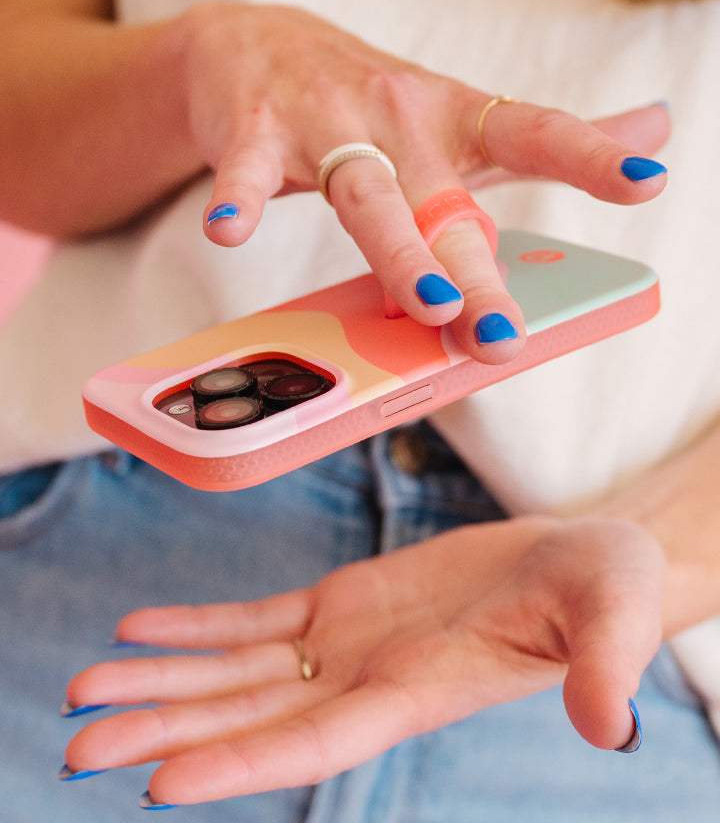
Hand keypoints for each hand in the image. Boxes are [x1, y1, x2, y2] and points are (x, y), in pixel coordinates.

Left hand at [62, 516, 664, 806]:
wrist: (580, 564)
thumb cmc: (606, 591)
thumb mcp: (615, 616)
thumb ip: (606, 666)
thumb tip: (611, 726)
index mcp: (420, 694)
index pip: (318, 743)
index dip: (242, 763)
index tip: (158, 783)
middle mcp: (369, 683)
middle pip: (252, 717)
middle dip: (166, 731)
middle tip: (76, 746)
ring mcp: (349, 644)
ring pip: (239, 670)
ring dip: (164, 681)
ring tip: (85, 689)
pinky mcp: (344, 603)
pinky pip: (258, 620)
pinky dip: (200, 626)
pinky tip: (144, 628)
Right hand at [180, 3, 669, 362]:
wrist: (257, 41)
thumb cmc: (374, 103)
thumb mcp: (465, 116)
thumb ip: (552, 136)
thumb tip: (657, 127)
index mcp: (454, 119)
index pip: (532, 131)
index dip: (589, 155)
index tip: (646, 178)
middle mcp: (398, 117)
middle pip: (442, 199)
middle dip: (473, 266)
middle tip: (501, 333)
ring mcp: (325, 121)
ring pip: (364, 192)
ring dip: (394, 246)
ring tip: (424, 298)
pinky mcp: (256, 129)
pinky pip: (248, 171)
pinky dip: (240, 199)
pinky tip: (230, 231)